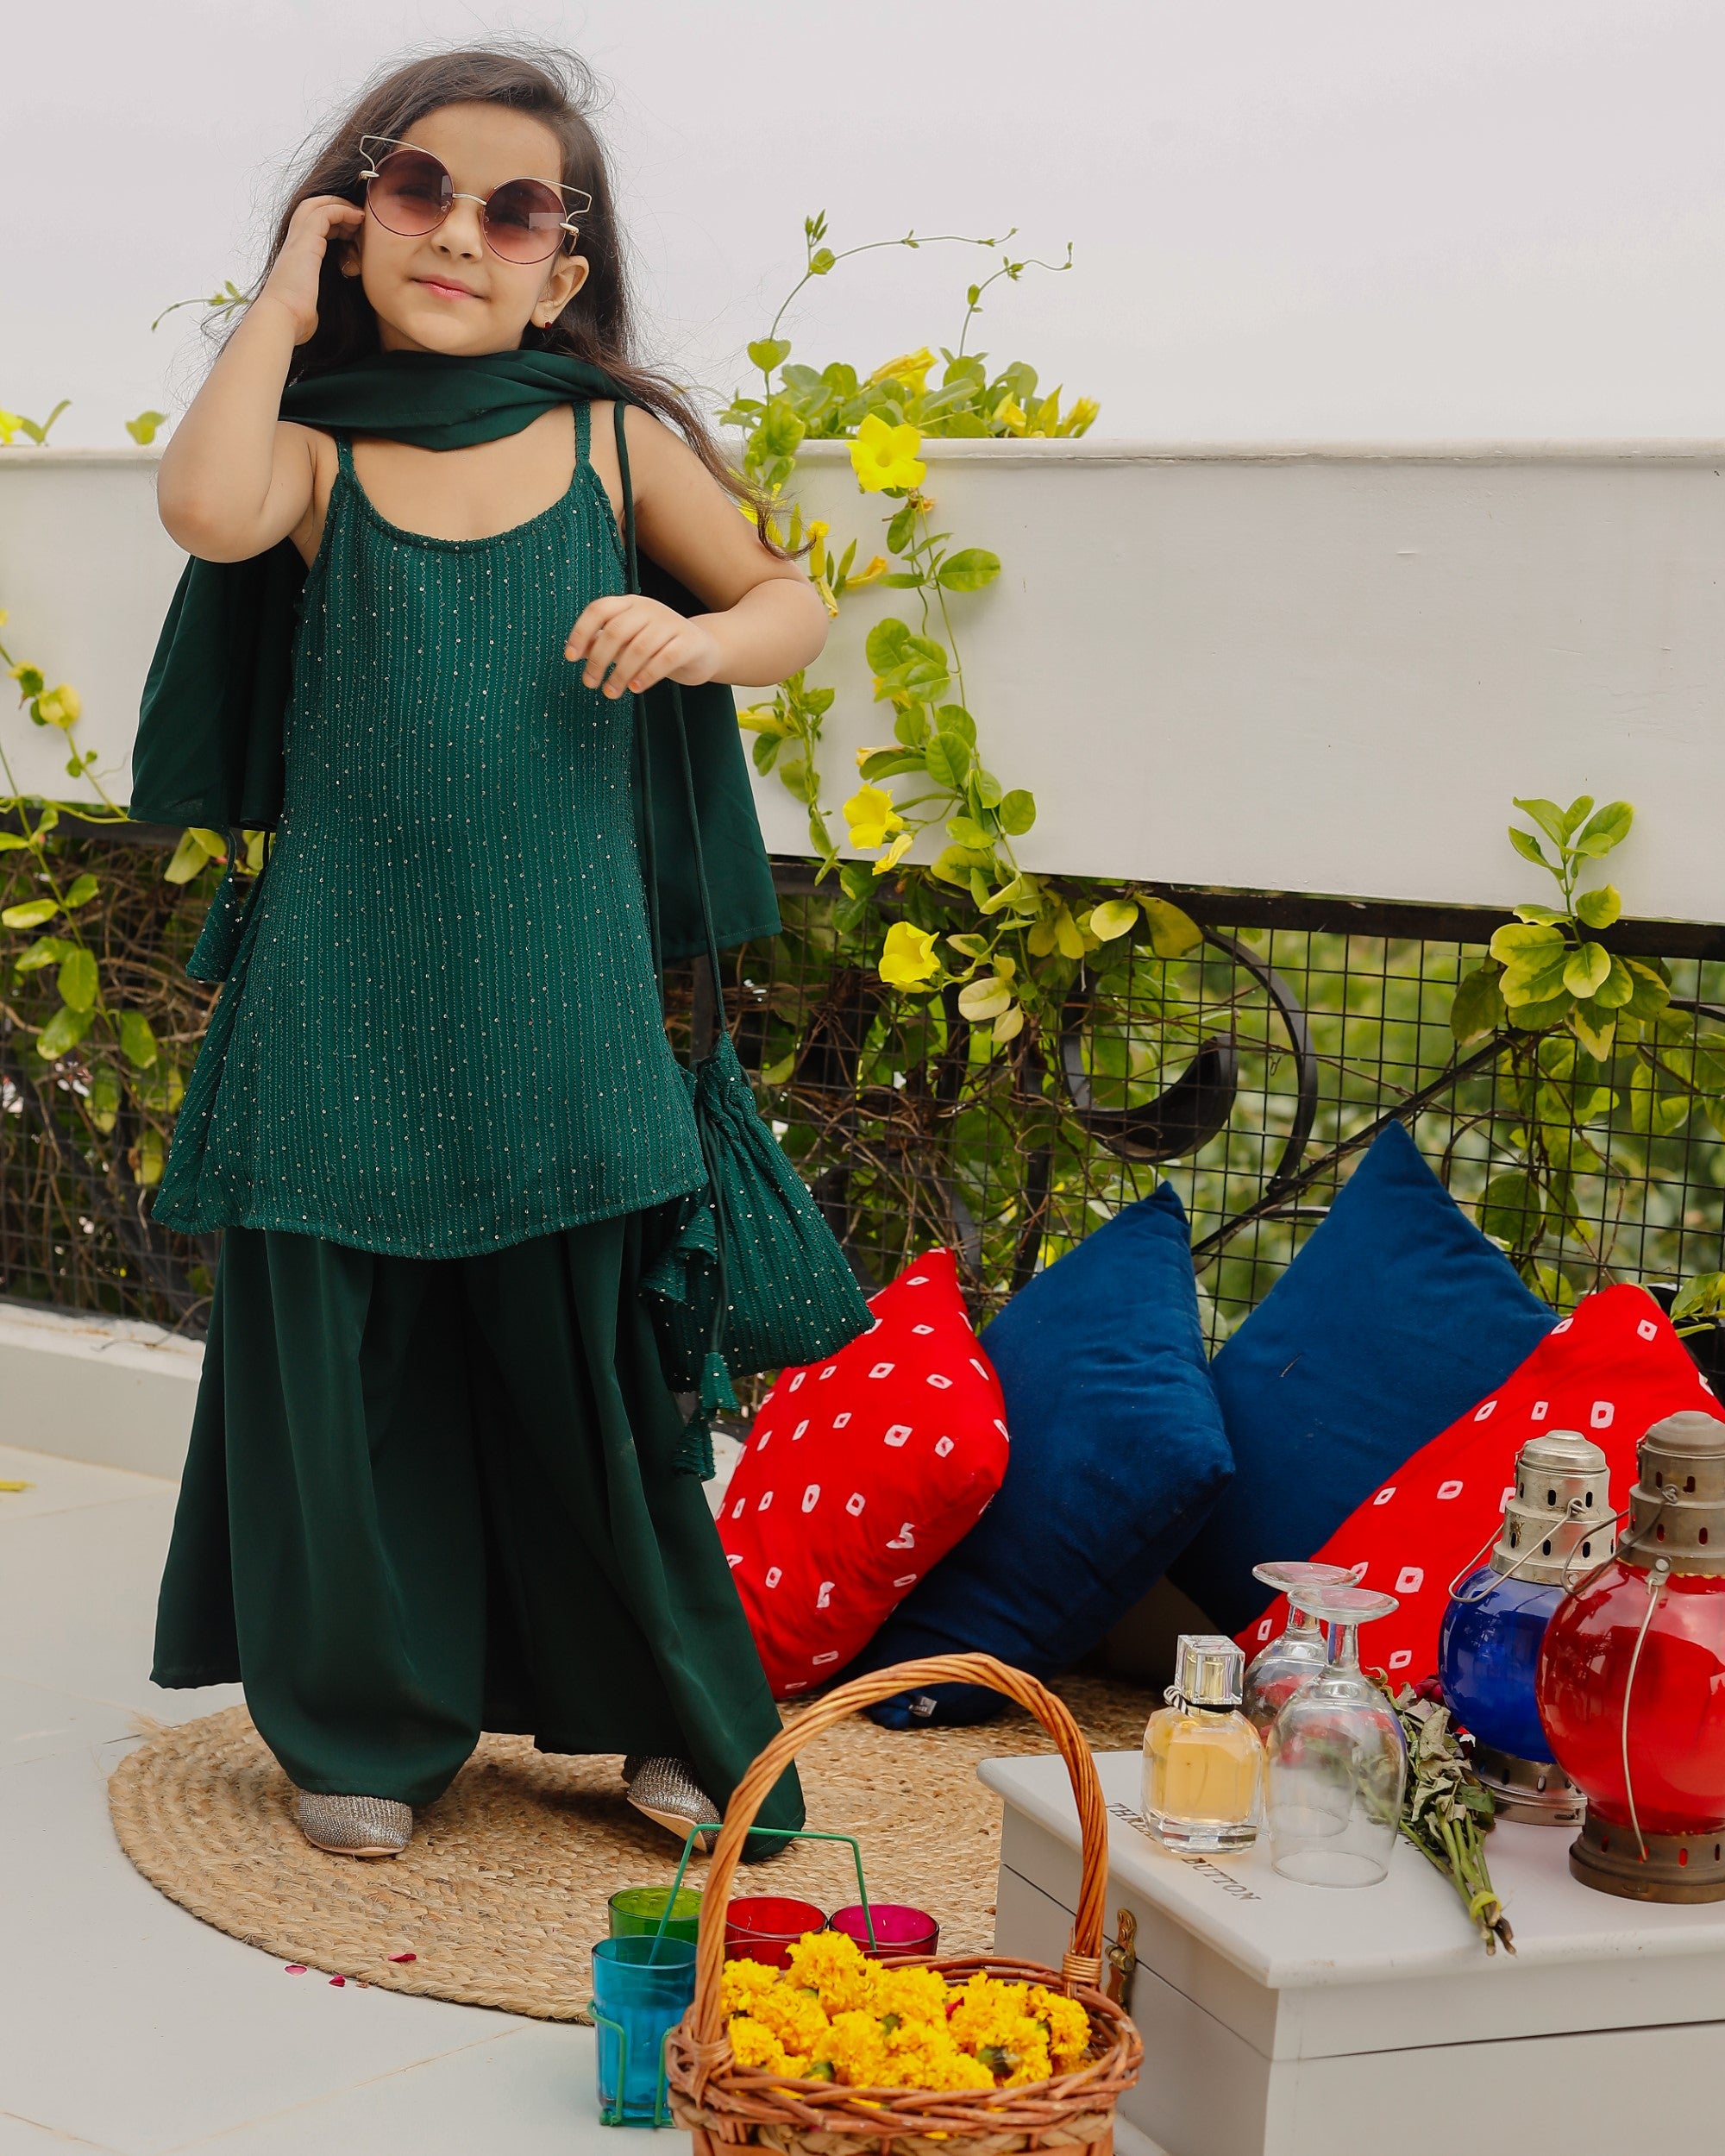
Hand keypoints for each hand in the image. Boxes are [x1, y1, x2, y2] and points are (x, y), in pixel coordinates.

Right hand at [257, 195, 365, 345]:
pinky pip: (326, 213)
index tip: (352, 231)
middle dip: (335, 206)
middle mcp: (294, 243)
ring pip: (317, 205)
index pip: (311, 225)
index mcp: (296, 255)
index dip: (332, 222)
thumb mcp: (313, 300)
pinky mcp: (307, 241)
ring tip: (360, 216)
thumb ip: (322, 294)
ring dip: (340, 206)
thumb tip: (335, 307)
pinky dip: (342, 211)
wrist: (283, 317)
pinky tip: (357, 219)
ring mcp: (298, 239)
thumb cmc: (297, 317)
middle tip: (358, 217)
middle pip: (311, 208)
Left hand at [565, 595, 721, 698]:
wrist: (702, 650)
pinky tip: (635, 688)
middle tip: (590, 684)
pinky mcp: (689, 642)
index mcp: (631, 604)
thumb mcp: (629, 641)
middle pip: (616, 631)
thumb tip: (576, 652)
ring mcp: (671, 623)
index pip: (599, 609)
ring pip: (638, 648)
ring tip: (610, 693)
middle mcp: (649, 609)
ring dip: (620, 674)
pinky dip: (646, 675)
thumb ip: (604, 643)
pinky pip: (664, 659)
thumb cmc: (658, 646)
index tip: (570, 657)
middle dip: (598, 660)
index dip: (581, 632)